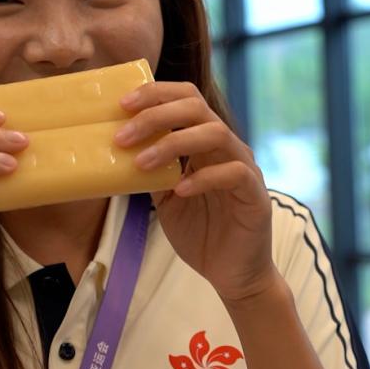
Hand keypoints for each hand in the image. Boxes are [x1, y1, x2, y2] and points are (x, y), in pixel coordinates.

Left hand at [114, 81, 276, 302]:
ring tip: (142, 162)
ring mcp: (244, 168)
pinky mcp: (255, 194)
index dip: (155, 94)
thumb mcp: (164, 197)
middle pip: (197, 107)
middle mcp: (226, 147)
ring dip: (173, 143)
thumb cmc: (200, 232)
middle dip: (156, 114)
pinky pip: (233, 173)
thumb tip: (114, 153)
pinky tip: (179, 190)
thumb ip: (150, 173)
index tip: (122, 105)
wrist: (232, 274)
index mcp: (205, 142)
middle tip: (123, 135)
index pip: (186, 98)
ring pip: (215, 133)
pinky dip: (203, 178)